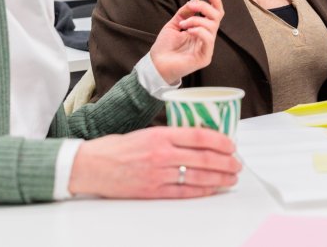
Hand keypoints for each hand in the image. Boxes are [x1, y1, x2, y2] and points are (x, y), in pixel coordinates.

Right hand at [68, 127, 240, 198]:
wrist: (89, 166)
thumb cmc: (117, 148)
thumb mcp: (147, 132)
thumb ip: (172, 135)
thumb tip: (201, 138)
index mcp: (160, 134)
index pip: (199, 136)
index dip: (220, 141)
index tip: (232, 145)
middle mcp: (161, 154)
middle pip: (203, 158)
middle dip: (226, 162)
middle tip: (237, 164)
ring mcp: (157, 174)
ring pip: (197, 176)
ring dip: (219, 178)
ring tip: (231, 178)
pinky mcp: (152, 191)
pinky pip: (184, 192)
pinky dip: (202, 191)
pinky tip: (213, 189)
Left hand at [150, 0, 223, 83]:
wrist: (156, 63)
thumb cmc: (164, 46)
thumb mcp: (174, 23)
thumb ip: (185, 12)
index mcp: (201, 30)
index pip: (215, 15)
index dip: (215, 3)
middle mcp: (206, 38)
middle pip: (216, 17)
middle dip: (204, 8)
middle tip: (191, 7)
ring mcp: (207, 48)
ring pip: (211, 26)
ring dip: (196, 20)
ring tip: (183, 24)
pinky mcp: (205, 57)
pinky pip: (208, 39)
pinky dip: (199, 31)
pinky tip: (188, 31)